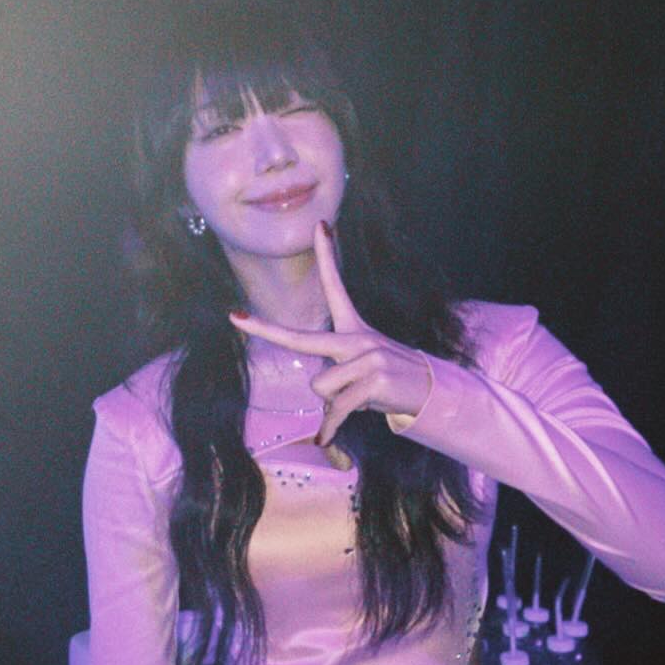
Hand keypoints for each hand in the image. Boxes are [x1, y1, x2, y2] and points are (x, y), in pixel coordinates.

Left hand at [229, 222, 432, 446]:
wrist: (429, 391)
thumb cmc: (385, 382)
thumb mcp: (359, 373)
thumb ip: (334, 379)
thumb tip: (319, 420)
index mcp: (353, 328)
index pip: (336, 286)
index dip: (327, 256)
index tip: (321, 225)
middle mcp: (357, 338)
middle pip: (301, 338)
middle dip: (265, 330)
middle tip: (234, 319)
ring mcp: (366, 357)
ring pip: (321, 386)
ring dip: (332, 403)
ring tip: (356, 400)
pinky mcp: (373, 381)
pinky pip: (336, 409)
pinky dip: (330, 427)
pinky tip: (325, 438)